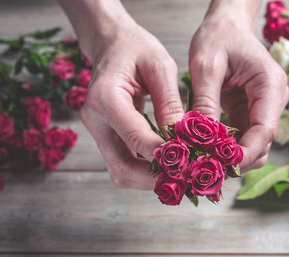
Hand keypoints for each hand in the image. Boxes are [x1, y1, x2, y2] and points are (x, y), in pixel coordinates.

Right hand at [59, 0, 184, 188]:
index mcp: (105, 98)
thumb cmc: (136, 48)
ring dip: (150, 180)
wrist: (111, 44)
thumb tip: (182, 139)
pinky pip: (123, 163)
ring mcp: (97, 131)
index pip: (136, 138)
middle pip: (122, 167)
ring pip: (121, 172)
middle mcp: (95, 120)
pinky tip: (168, 167)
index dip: (165, 155)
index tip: (193, 162)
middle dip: (156, 179)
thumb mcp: (160, 66)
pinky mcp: (104, 136)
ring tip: (181, 178)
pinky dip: (145, 171)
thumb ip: (170, 102)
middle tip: (188, 181)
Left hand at [189, 2, 288, 171]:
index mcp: (270, 85)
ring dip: (232, 157)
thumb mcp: (205, 66)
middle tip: (207, 169)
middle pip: (263, 143)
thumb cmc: (218, 37)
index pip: (265, 130)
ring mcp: (264, 108)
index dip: (245, 153)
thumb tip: (201, 140)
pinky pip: (243, 138)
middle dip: (238, 160)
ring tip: (205, 164)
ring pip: (254, 145)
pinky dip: (227, 148)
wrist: (226, 26)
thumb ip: (205, 101)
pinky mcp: (251, 112)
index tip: (222, 167)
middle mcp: (273, 100)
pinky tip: (207, 153)